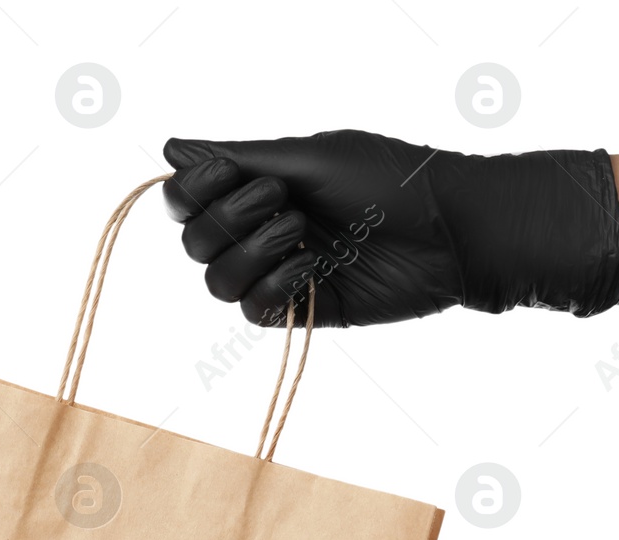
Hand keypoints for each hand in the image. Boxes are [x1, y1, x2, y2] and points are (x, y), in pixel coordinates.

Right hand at [161, 131, 618, 327]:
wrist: (449, 231)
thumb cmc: (390, 181)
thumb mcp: (310, 157)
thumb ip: (239, 157)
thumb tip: (170, 149)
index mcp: (260, 187)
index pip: (187, 199)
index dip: (191, 192)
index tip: (228, 175)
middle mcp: (263, 230)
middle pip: (194, 242)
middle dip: (229, 220)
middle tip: (285, 202)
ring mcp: (281, 273)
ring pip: (217, 282)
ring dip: (252, 254)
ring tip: (303, 237)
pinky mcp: (305, 310)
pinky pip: (255, 312)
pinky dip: (274, 288)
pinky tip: (312, 272)